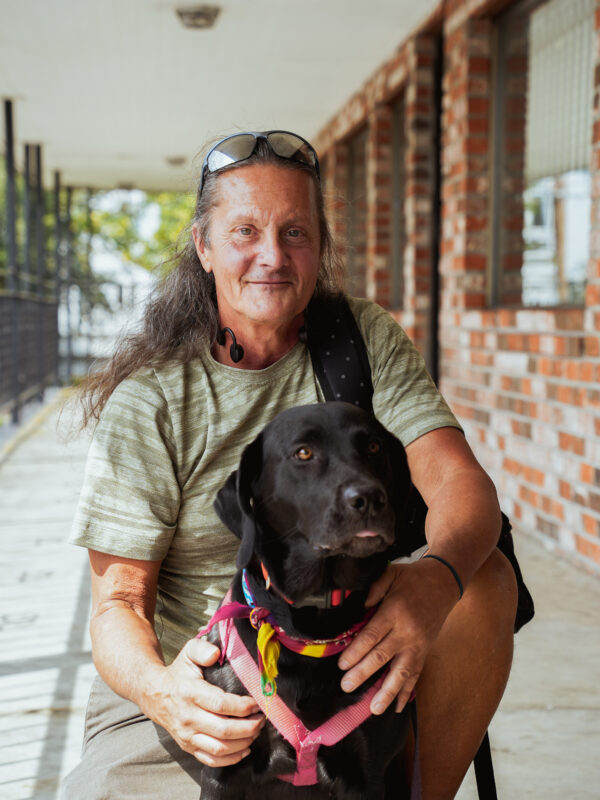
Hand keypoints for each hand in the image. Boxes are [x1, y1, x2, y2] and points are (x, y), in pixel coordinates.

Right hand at [143, 637, 264, 766]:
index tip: (257, 703)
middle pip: (224, 730)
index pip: (221, 704)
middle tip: (262, 719)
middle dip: (249, 726)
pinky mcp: (188, 747)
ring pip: (220, 748)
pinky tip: (245, 749)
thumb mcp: (188, 653)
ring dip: (243, 742)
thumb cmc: (179, 673)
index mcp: (190, 693)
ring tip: (256, 731)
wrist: (155, 694)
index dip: (243, 706)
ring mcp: (187, 735)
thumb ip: (202, 649)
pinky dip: (231, 759)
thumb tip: (215, 654)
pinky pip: (211, 760)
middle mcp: (187, 717)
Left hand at [337, 559, 459, 714]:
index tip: (341, 664)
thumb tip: (359, 607)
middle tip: (346, 686)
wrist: (444, 582)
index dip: (356, 651)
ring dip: (387, 692)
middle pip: (382, 656)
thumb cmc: (414, 577)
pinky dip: (406, 692)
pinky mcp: (424, 651)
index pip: (372, 636)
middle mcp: (407, 631)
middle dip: (363, 673)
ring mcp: (418, 644)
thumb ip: (374, 588)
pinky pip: (415, 675)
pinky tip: (396, 707)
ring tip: (374, 709)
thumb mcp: (391, 573)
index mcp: (395, 611)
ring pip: (401, 672)